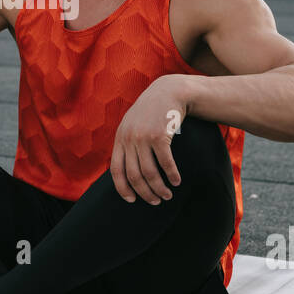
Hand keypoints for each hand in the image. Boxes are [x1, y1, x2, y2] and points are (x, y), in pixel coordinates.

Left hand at [110, 76, 187, 204]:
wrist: (169, 91)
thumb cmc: (152, 112)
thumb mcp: (133, 124)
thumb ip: (128, 143)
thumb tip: (127, 171)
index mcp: (120, 138)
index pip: (116, 171)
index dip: (123, 189)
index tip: (132, 201)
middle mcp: (129, 138)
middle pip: (134, 175)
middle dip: (145, 193)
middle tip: (155, 202)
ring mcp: (143, 137)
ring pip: (150, 172)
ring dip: (159, 188)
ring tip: (167, 195)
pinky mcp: (160, 135)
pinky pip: (165, 163)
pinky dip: (172, 175)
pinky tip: (177, 181)